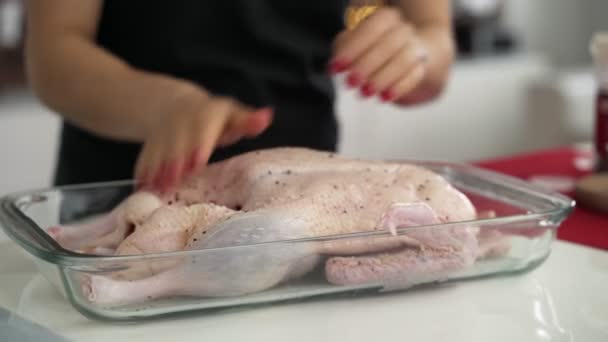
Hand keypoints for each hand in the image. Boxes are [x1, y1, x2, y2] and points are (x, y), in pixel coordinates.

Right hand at [134, 90, 272, 192]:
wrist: (173, 104)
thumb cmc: (213, 118)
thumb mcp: (231, 115)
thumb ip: (248, 121)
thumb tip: (266, 117)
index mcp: (206, 114)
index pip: (202, 126)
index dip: (199, 143)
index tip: (198, 159)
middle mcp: (181, 121)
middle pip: (178, 141)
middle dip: (176, 159)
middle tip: (176, 177)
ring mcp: (162, 132)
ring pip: (159, 150)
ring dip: (158, 168)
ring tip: (159, 186)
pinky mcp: (149, 144)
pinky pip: (144, 157)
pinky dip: (143, 171)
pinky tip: (142, 186)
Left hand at [329, 7, 429, 102]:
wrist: (407, 52)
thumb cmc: (372, 46)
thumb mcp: (355, 43)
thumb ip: (344, 49)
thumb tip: (336, 65)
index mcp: (386, 18)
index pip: (371, 29)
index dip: (352, 49)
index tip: (336, 68)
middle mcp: (403, 30)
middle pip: (389, 45)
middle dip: (367, 65)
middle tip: (350, 83)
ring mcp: (416, 47)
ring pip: (404, 61)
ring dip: (382, 78)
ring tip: (365, 93)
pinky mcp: (423, 66)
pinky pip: (415, 75)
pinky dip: (399, 88)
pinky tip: (384, 97)